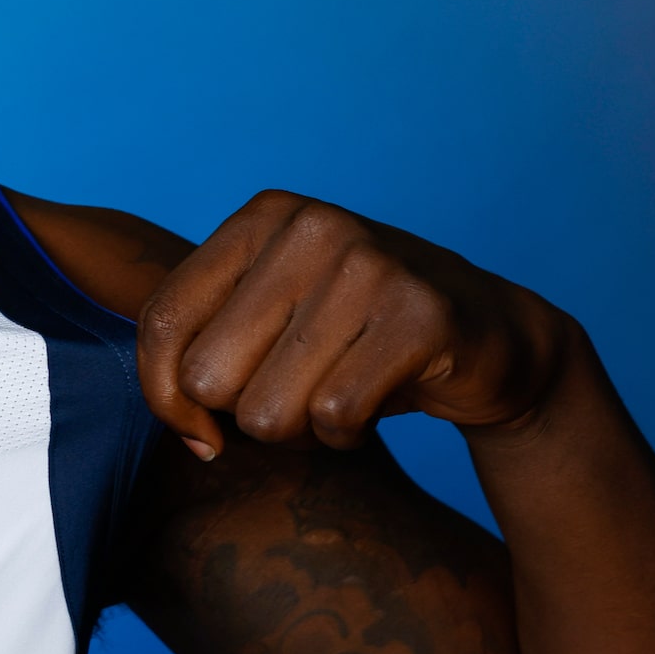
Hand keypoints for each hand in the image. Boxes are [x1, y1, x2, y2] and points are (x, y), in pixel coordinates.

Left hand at [138, 190, 575, 458]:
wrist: (493, 336)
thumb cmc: (357, 337)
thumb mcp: (269, 319)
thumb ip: (202, 350)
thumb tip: (186, 430)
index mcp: (261, 218)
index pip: (161, 322)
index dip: (164, 396)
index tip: (199, 429)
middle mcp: (311, 227)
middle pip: (208, 377)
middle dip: (245, 412)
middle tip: (297, 393)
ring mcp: (370, 266)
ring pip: (268, 410)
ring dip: (300, 430)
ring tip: (338, 393)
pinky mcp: (421, 317)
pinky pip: (334, 418)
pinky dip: (347, 436)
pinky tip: (376, 404)